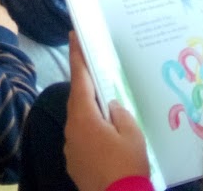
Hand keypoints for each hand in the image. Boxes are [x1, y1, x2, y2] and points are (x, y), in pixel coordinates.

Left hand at [65, 34, 151, 190]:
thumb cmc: (127, 166)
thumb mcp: (132, 134)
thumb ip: (120, 113)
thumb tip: (110, 107)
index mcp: (84, 116)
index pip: (79, 78)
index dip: (77, 55)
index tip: (73, 35)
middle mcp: (71, 129)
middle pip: (78, 100)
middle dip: (87, 86)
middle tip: (97, 72)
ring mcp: (70, 147)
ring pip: (80, 121)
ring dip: (91, 113)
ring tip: (108, 111)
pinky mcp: (74, 162)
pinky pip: (82, 139)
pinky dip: (92, 133)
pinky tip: (106, 139)